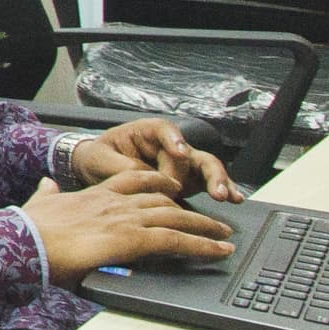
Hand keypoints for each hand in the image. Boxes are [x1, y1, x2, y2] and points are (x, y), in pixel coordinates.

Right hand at [23, 169, 234, 282]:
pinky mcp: (133, 240)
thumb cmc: (29, 229)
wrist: (26, 241)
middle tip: (210, 219)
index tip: (172, 189)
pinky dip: (203, 246)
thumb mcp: (40, 204)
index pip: (135, 181)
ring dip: (205, 228)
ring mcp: (127, 219)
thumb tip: (45, 185)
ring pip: (177, 219)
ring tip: (224, 235)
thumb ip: (47, 194)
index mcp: (95, 194)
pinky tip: (219, 250)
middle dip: (190, 210)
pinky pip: (177, 242)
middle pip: (164, 200)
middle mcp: (116, 202)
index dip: (158, 184)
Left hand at [63, 116, 236, 201]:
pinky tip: (233, 199)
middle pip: (192, 153)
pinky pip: (206, 184)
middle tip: (213, 188)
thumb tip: (143, 176)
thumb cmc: (97, 157)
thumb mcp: (100, 158)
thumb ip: (121, 166)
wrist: (95, 170)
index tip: (179, 151)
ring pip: (206, 168)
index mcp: (146, 132)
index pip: (164, 130)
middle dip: (205, 170)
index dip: (174, 140)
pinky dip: (221, 190)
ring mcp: (180, 164)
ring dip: (218, 181)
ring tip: (225, 196)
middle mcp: (169, 146)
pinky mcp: (186, 181)